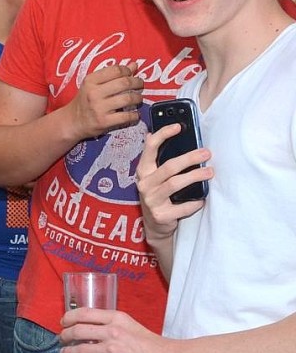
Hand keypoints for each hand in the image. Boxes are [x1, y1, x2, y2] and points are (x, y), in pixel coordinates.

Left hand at [60, 307, 178, 352]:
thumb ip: (110, 323)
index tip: (63, 322)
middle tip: (62, 340)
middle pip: (77, 330)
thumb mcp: (130, 324)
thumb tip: (89, 326)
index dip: (69, 317)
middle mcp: (112, 331)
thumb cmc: (151, 344)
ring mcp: (112, 350)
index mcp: (116, 317)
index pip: (84, 313)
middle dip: (65, 336)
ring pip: (80, 350)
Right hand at [67, 63, 143, 139]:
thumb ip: (113, 74)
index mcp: (90, 81)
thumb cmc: (85, 100)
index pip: (116, 70)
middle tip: (140, 85)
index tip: (131, 74)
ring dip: (138, 98)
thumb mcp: (93, 84)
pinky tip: (135, 114)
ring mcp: (99, 108)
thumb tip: (133, 65)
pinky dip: (135, 115)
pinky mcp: (104, 121)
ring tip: (138, 99)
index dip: (128, 71)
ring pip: (128, 98)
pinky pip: (126, 116)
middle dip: (137, 83)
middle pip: (124, 83)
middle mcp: (94, 93)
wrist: (73, 121)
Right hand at [136, 123, 211, 242]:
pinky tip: (202, 199)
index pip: (150, 148)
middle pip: (169, 166)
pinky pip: (182, 206)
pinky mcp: (161, 215)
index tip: (178, 126)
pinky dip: (195, 202)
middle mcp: (144, 184)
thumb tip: (153, 133)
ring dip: (195, 176)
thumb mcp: (154, 176)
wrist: (155, 225)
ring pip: (176, 184)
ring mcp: (151, 200)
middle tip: (206, 152)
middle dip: (190, 158)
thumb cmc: (159, 195)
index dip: (163, 135)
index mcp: (143, 170)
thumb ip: (156, 159)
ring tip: (209, 171)